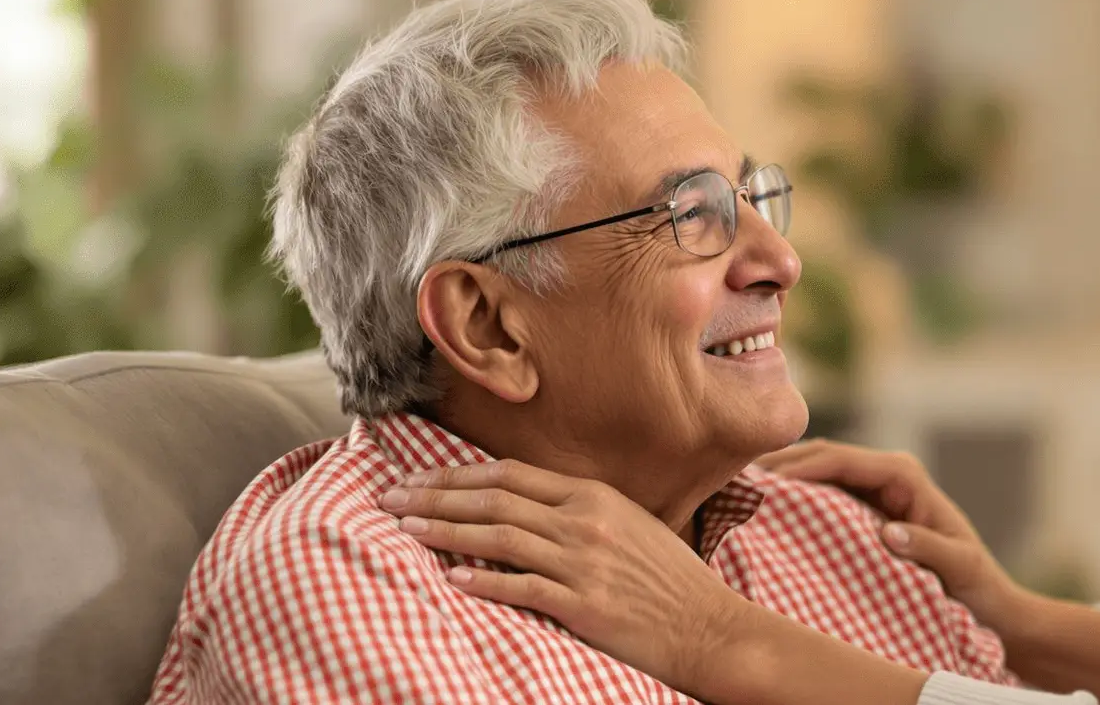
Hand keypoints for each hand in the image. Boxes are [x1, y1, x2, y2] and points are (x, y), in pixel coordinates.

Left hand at [377, 460, 748, 689]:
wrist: (709, 625)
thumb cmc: (670, 579)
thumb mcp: (629, 526)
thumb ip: (579, 512)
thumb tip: (522, 509)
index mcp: (594, 496)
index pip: (510, 475)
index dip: (457, 474)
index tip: (419, 479)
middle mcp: (585, 522)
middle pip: (493, 501)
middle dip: (435, 497)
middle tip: (391, 499)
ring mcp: (584, 563)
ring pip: (498, 538)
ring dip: (445, 532)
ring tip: (405, 531)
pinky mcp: (584, 605)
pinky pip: (522, 589)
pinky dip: (483, 582)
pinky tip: (451, 579)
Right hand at [757, 440, 1035, 630]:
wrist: (986, 600)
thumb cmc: (976, 583)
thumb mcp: (959, 565)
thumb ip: (927, 546)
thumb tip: (886, 531)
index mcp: (905, 476)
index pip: (842, 460)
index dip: (800, 465)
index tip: (762, 479)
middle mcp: (887, 473)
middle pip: (821, 456)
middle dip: (778, 463)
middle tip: (729, 478)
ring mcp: (872, 490)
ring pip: (815, 472)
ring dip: (778, 478)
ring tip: (733, 491)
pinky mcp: (863, 510)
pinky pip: (820, 496)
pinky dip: (791, 498)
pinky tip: (759, 512)